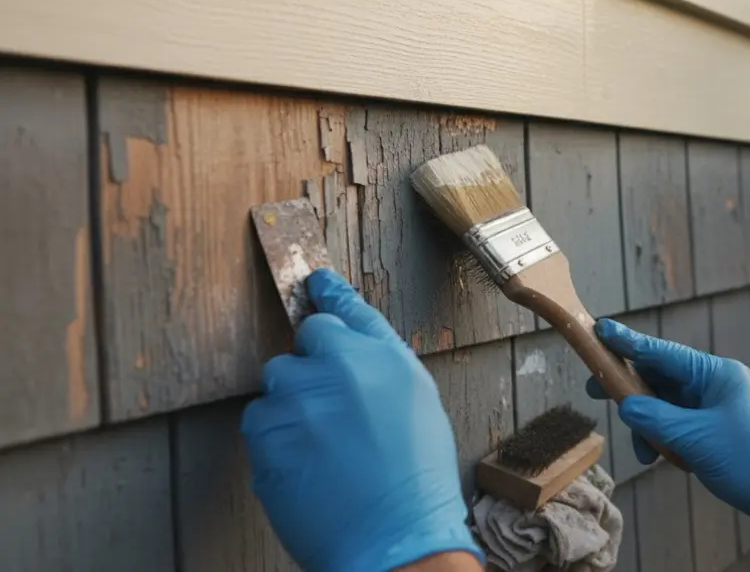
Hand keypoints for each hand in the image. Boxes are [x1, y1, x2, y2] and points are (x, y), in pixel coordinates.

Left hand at [241, 268, 482, 571]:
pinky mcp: (265, 443)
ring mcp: (292, 408)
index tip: (313, 285)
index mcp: (372, 356)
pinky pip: (260, 428)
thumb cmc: (416, 471)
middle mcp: (329, 373)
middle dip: (309, 373)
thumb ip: (380, 348)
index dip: (324, 305)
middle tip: (336, 411)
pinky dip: (276, 441)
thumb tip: (347, 313)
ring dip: (290, 409)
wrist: (393, 534)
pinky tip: (308, 464)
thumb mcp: (418, 395)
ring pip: (274, 391)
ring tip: (325, 446)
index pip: (331, 313)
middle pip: (294, 353)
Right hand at [585, 320, 749, 547]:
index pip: (664, 353)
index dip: (630, 342)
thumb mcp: (695, 439)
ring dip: (649, 426)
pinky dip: (663, 438)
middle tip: (595, 388)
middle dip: (630, 390)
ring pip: (664, 405)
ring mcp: (713, 405)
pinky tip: (660, 458)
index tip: (602, 329)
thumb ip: (655, 419)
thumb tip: (626, 406)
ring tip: (645, 452)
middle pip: (661, 377)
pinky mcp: (711, 427)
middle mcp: (714, 384)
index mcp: (717, 374)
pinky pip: (676, 424)